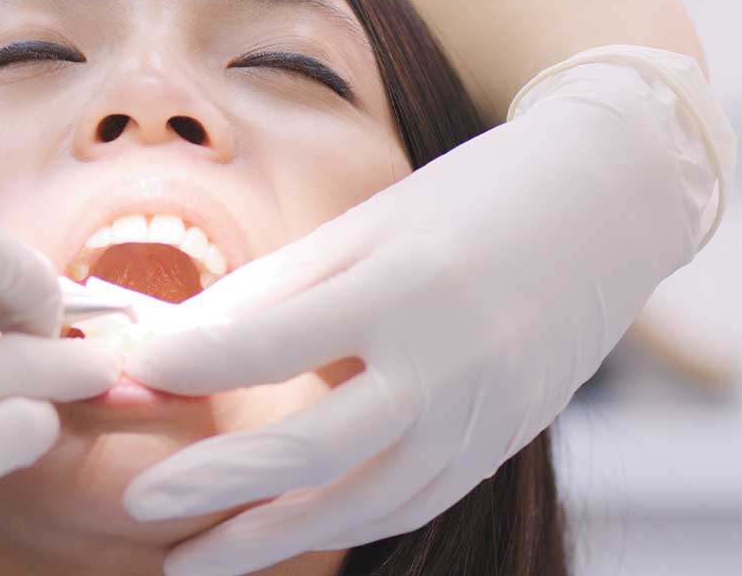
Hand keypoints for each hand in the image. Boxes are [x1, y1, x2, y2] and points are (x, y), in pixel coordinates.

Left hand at [118, 46, 732, 573]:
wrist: (608, 206)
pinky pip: (407, 504)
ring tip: (191, 558)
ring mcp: (483, 416)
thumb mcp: (362, 227)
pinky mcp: (500, 445)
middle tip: (140, 504)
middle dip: (217, 484)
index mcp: (404, 287)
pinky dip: (337, 524)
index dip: (196, 362)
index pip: (276, 340)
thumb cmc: (464, 202)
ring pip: (362, 503)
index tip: (133, 372)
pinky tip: (276, 534)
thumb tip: (167, 348)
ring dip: (269, 539)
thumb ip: (267, 293)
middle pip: (314, 447)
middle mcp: (449, 363)